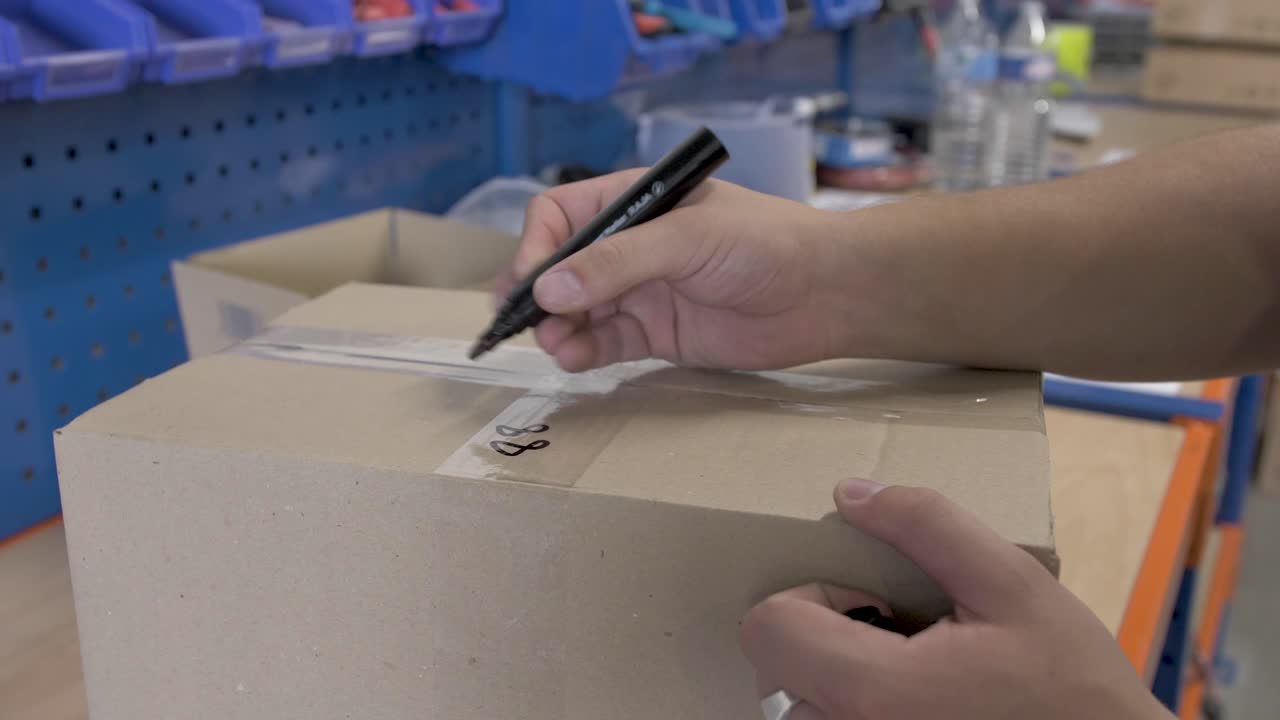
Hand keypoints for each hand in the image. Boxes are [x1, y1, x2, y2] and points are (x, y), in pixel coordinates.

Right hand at [497, 171, 845, 371]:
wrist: (825, 293)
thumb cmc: (765, 243)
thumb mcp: (687, 240)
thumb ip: (617, 264)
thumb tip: (548, 289)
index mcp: (632, 202)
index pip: (560, 215)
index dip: (537, 245)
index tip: (529, 280)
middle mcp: (628, 246)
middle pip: (559, 268)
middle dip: (536, 293)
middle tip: (523, 321)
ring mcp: (640, 292)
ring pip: (576, 311)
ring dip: (557, 327)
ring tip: (555, 344)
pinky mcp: (655, 335)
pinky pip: (604, 344)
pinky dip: (582, 352)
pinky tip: (573, 358)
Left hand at [740, 479, 1172, 719]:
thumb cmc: (1073, 689)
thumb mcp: (1013, 585)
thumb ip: (927, 526)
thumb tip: (850, 492)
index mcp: (874, 691)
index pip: (766, 627)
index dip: (807, 598)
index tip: (868, 601)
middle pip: (773, 670)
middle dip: (819, 638)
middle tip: (897, 638)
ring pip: (796, 709)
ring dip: (832, 681)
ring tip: (910, 677)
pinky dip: (851, 712)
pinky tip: (917, 708)